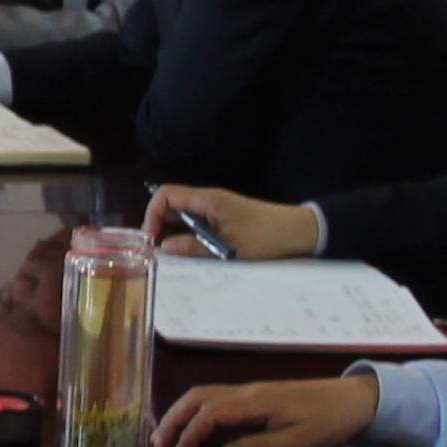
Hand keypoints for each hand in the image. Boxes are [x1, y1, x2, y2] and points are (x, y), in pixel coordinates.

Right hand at [147, 184, 315, 259]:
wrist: (295, 231)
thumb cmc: (264, 237)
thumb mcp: (228, 248)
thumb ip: (194, 248)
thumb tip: (165, 248)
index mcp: (208, 200)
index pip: (166, 194)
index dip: (152, 213)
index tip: (151, 238)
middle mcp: (208, 199)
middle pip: (171, 203)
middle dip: (158, 223)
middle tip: (156, 248)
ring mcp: (215, 207)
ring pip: (182, 213)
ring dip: (172, 230)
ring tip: (169, 252)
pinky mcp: (222, 216)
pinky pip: (196, 220)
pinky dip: (186, 232)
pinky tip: (188, 249)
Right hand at [149, 372, 381, 446]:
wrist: (354, 401)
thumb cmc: (328, 423)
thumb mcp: (296, 444)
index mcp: (255, 402)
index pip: (209, 414)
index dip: (189, 434)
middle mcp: (248, 392)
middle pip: (198, 397)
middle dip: (174, 419)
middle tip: (158, 443)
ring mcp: (252, 392)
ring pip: (206, 395)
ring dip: (183, 414)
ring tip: (168, 436)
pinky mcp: (258, 397)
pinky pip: (219, 399)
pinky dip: (199, 412)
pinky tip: (197, 428)